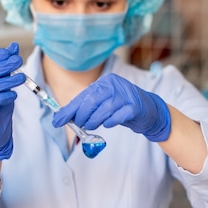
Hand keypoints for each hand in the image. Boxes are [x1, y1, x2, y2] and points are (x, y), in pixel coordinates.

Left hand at [52, 74, 170, 141]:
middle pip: (92, 100)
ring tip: (91, 126)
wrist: (149, 111)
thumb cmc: (122, 107)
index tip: (58, 120)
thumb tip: (64, 116)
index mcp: (106, 82)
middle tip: (79, 124)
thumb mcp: (104, 103)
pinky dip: (110, 122)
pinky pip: (118, 116)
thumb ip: (87, 107)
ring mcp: (127, 95)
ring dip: (94, 120)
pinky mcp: (135, 107)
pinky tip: (108, 124)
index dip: (70, 109)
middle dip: (82, 115)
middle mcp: (116, 85)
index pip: (84, 95)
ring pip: (104, 109)